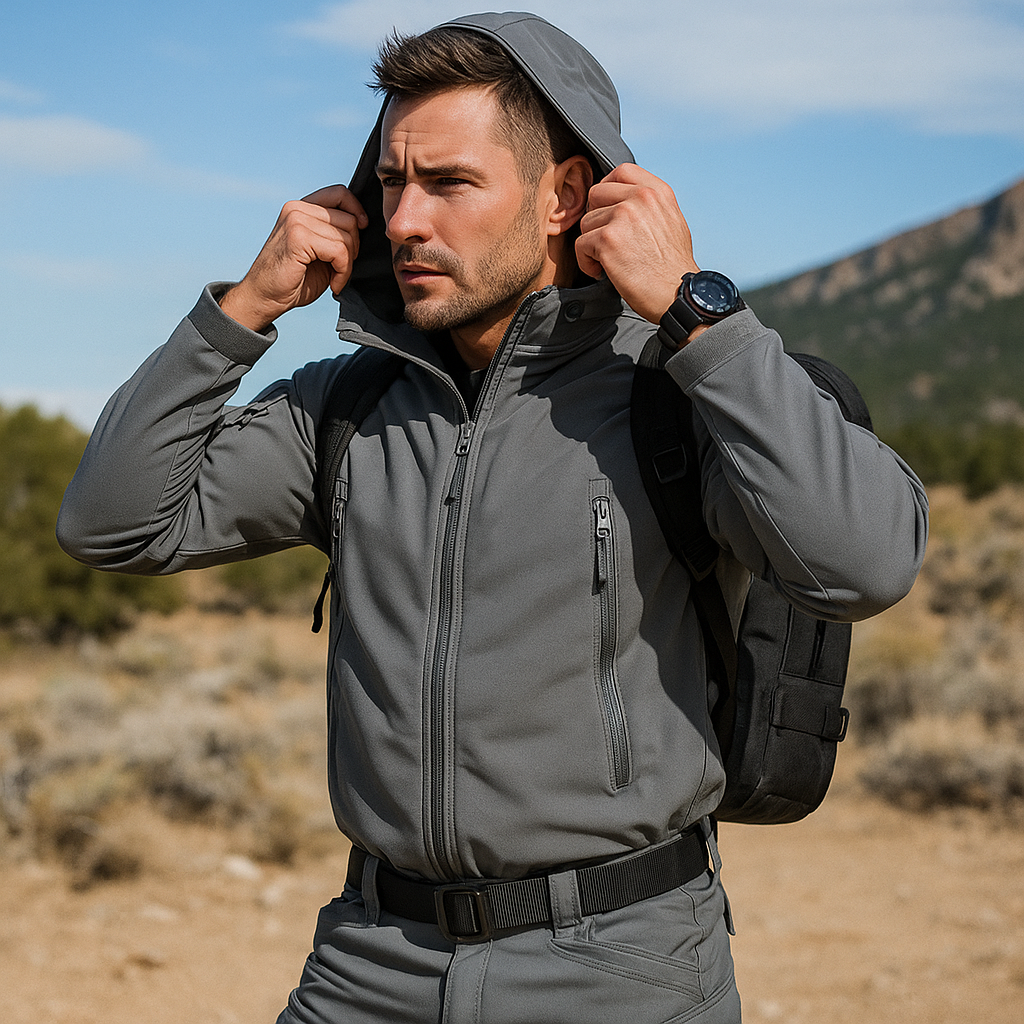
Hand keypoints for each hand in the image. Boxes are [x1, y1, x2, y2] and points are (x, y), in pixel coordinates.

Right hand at [219, 184, 368, 331]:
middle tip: (341, 268)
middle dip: (354, 248)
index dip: (357, 210)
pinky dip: (343, 271)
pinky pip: (339, 251)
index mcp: (301, 208)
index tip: (362, 230)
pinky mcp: (298, 238)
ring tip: (336, 277)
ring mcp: (296, 221)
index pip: (339, 193)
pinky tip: (333, 284)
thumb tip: (364, 223)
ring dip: (348, 264)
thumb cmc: (294, 278)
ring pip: (347, 237)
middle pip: (349, 219)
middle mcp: (296, 209)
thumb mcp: (319, 250)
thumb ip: (335, 232)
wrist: (265, 298)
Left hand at [576, 164, 698, 324]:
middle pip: (595, 195)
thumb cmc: (673, 267)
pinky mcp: (607, 240)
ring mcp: (623, 216)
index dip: (607, 190)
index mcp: (658, 192)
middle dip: (596, 219)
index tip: (608, 211)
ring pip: (586, 222)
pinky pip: (580, 245)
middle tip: (607, 241)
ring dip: (592, 244)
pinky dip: (587, 262)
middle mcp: (641, 198)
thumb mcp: (671, 221)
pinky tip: (603, 272)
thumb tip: (622, 199)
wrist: (678, 295)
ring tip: (611, 261)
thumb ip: (648, 205)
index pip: (620, 171)